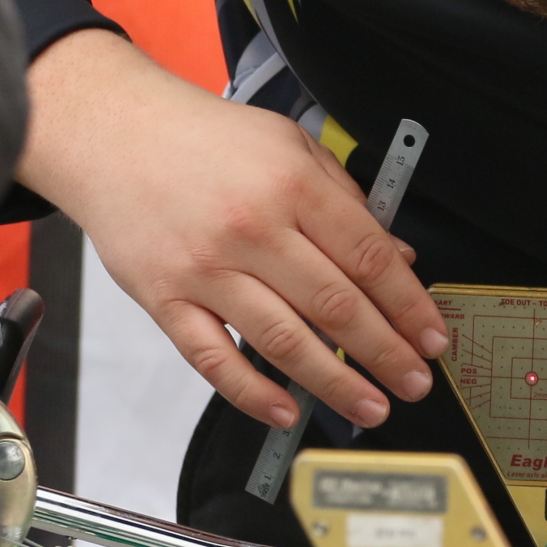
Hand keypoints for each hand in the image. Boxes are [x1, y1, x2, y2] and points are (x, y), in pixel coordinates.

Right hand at [17, 30, 445, 428]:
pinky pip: (213, 358)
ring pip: (284, 341)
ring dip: (335, 384)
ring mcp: (206, 269)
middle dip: (386, 352)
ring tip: (373, 406)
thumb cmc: (206, 139)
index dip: (409, 305)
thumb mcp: (291, 144)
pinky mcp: (165, 299)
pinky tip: (288, 411)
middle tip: (415, 383)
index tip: (433, 338)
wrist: (113, 135)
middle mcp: (252, 229)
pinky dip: (252, 392)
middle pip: (336, 306)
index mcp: (293, 186)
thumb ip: (347, 200)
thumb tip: (398, 258)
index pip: (369, 258)